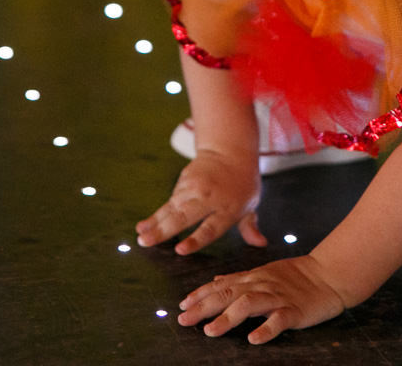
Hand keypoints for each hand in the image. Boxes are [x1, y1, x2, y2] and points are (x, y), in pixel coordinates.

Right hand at [135, 152, 266, 253]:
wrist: (231, 150)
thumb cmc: (243, 184)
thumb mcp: (251, 205)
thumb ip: (250, 226)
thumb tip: (261, 244)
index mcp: (228, 209)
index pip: (210, 228)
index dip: (195, 240)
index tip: (180, 250)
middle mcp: (209, 198)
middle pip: (184, 217)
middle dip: (163, 230)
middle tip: (145, 242)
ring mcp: (195, 187)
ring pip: (172, 208)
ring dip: (154, 221)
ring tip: (140, 234)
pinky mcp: (184, 179)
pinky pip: (171, 199)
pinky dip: (159, 213)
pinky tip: (146, 224)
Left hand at [177, 255, 346, 344]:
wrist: (330, 274)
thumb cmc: (297, 276)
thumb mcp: (265, 273)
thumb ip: (239, 278)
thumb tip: (215, 280)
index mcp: (254, 278)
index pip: (222, 285)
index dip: (201, 294)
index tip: (182, 305)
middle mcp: (262, 285)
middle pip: (229, 294)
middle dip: (204, 307)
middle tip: (184, 320)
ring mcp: (278, 297)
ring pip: (249, 304)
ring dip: (228, 317)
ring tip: (211, 331)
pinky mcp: (294, 310)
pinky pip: (279, 319)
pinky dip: (266, 329)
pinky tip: (254, 339)